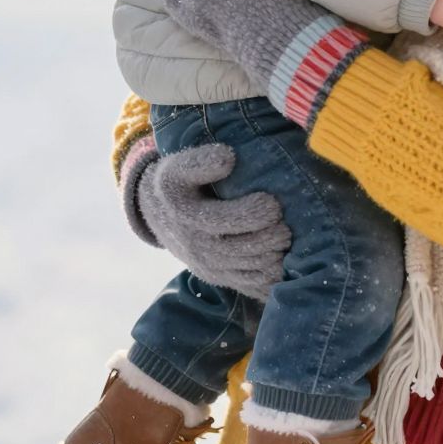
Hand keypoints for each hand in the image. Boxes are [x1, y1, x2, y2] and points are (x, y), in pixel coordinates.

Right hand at [126, 140, 291, 300]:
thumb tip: (229, 158)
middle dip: (275, 235)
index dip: (262, 210)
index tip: (272, 199)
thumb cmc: (177, 184)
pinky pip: (252, 284)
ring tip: (286, 236)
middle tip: (286, 221)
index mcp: (191, 216)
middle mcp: (200, 247)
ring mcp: (210, 267)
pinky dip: (273, 276)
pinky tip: (284, 260)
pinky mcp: (218, 278)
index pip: (235, 219)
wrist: (156, 214)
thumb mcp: (180, 166)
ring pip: (255, 269)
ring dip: (277, 255)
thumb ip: (201, 161)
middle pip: (250, 248)